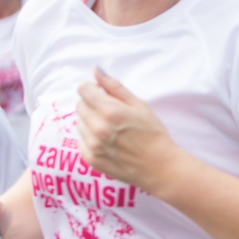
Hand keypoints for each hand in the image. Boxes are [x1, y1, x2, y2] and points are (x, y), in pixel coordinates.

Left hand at [75, 69, 181, 188]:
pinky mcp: (92, 159)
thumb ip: (115, 87)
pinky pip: (81, 141)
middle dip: (91, 104)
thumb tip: (97, 71)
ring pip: (79, 123)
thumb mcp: (139, 105)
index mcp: (110, 111)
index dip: (92, 89)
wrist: (159, 167)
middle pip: (80, 106)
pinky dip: (90, 139)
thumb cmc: (153, 134)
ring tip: (110, 129)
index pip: (84, 90)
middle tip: (109, 112)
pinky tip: (107, 142)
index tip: (101, 93)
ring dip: (90, 122)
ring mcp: (93, 146)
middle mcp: (98, 128)